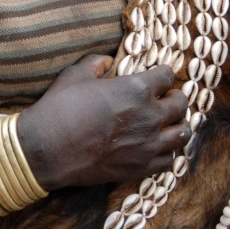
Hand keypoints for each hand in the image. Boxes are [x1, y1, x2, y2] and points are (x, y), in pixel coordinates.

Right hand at [17, 54, 189, 191]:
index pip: (167, 77)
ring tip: (169, 123)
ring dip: (178, 125)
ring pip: (182, 134)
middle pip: (180, 104)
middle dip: (176, 98)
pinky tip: (157, 147)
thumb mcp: (76, 74)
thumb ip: (96, 62)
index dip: (164, 74)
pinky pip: (169, 160)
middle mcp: (150, 116)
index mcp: (137, 89)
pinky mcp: (140, 168)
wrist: (48, 149)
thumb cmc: (61, 107)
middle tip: (168, 97)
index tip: (160, 75)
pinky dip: (167, 152)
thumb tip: (107, 60)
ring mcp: (148, 145)